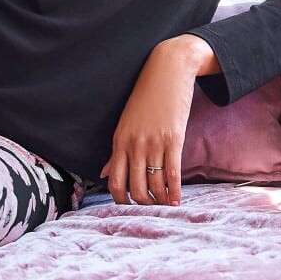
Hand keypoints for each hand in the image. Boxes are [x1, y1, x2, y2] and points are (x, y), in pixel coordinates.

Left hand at [99, 36, 204, 206]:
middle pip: (135, 188)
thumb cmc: (146, 97)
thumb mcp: (126, 123)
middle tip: (150, 208)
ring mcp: (154, 143)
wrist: (167, 71)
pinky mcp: (174, 139)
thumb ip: (116, 151)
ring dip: (160, 200)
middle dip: (143, 204)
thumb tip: (104, 174)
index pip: (114, 181)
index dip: (121, 200)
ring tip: (164, 205)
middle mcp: (134, 144)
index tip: (129, 206)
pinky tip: (177, 200)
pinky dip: (175, 191)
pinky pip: (173, 174)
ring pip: (155, 185)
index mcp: (119, 140)